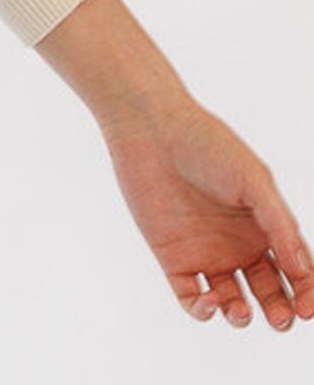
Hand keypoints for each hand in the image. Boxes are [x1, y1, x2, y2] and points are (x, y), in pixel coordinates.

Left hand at [101, 95, 313, 331]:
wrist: (151, 131)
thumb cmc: (206, 145)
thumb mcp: (253, 180)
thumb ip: (279, 224)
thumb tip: (302, 271)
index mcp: (263, 226)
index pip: (294, 270)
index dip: (306, 293)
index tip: (308, 310)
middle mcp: (237, 244)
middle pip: (268, 291)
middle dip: (279, 311)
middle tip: (280, 318)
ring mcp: (206, 253)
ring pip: (231, 301)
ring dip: (240, 315)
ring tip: (242, 311)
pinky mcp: (173, 258)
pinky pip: (190, 296)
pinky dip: (202, 309)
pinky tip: (211, 299)